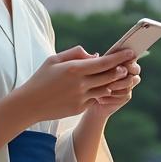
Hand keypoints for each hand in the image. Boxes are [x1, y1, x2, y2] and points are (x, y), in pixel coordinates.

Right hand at [12, 47, 135, 122]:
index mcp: (74, 69)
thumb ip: (75, 54)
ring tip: (120, 76)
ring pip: (106, 89)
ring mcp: (81, 98)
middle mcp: (80, 84)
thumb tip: (95, 55)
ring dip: (115, 83)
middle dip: (122, 70)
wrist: (29, 104)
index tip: (130, 53)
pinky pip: (96, 99)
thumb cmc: (41, 78)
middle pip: (110, 76)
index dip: (120, 57)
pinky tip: (104, 88)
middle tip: (130, 65)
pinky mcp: (80, 108)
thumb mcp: (54, 60)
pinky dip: (102, 93)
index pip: (104, 62)